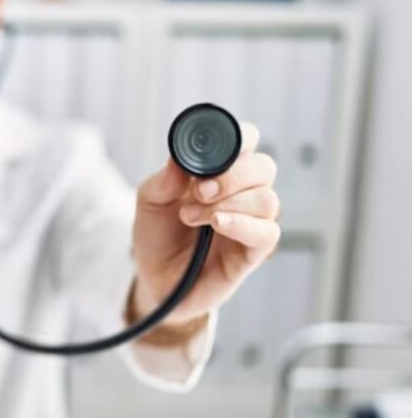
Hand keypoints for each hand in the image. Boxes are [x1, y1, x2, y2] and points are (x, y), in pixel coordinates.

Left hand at [132, 122, 280, 327]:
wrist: (154, 279)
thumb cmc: (158, 236)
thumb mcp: (149, 202)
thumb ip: (163, 180)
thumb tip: (178, 158)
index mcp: (220, 171)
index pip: (246, 141)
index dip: (239, 137)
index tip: (213, 151)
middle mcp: (242, 193)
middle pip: (264, 167)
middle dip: (231, 175)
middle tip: (198, 191)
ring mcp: (251, 222)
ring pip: (267, 199)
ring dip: (228, 203)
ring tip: (190, 216)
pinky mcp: (253, 252)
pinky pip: (268, 232)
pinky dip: (243, 224)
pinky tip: (218, 224)